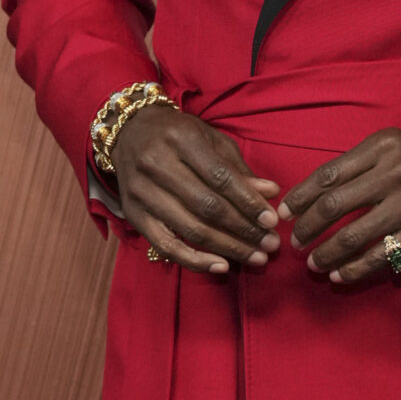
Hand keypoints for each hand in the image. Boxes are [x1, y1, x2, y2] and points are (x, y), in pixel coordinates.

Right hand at [112, 103, 280, 274]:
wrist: (128, 132)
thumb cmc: (178, 135)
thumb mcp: (210, 140)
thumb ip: (238, 168)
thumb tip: (271, 193)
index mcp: (180, 139)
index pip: (220, 177)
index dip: (248, 202)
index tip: (272, 221)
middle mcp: (157, 164)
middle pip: (207, 207)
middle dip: (244, 229)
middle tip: (270, 244)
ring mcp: (142, 192)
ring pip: (191, 229)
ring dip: (228, 248)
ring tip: (256, 258)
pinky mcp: (134, 214)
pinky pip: (166, 246)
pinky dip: (195, 261)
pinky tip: (221, 267)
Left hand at [285, 130, 400, 286]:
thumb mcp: (396, 144)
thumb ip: (360, 163)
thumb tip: (318, 192)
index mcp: (381, 148)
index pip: (327, 175)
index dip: (299, 198)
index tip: (284, 213)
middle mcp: (393, 174)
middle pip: (333, 206)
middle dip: (306, 228)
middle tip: (294, 242)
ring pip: (353, 236)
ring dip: (325, 254)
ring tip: (313, 264)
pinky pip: (380, 256)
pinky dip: (355, 269)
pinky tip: (340, 275)